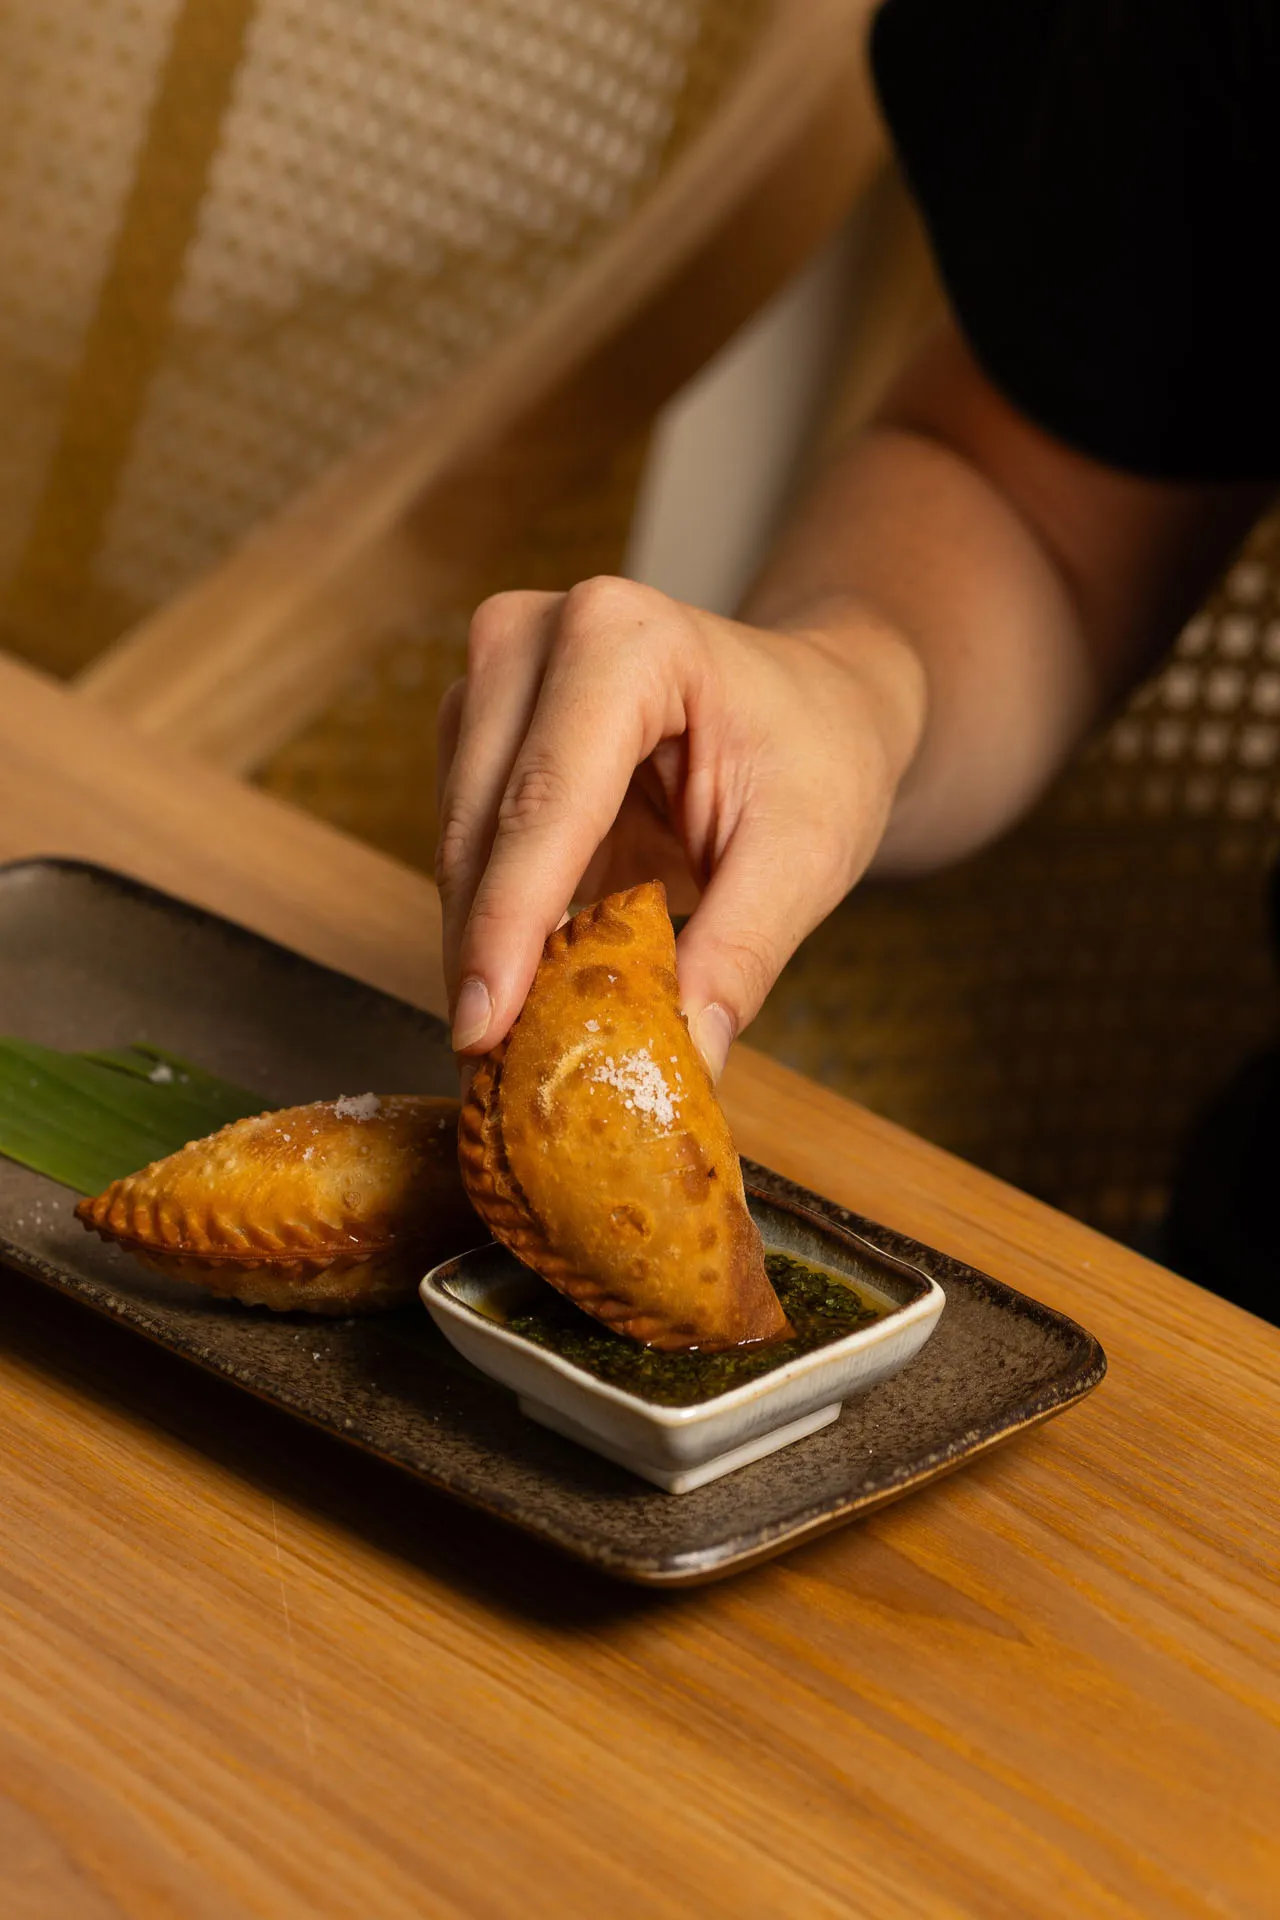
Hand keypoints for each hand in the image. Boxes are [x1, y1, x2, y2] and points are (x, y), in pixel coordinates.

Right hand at [435, 576, 921, 1075]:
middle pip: (482, 823)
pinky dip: (490, 924)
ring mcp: (497, 676)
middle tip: (495, 1068)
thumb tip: (684, 1057)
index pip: (546, 803)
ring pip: (457, 840)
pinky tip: (520, 991)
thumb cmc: (819, 756)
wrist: (818, 703)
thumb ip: (742, 952)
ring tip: (511, 1046)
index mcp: (624, 638)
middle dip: (483, 951)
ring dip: (479, 944)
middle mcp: (536, 636)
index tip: (484, 1027)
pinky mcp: (480, 729)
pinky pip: (467, 846)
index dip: (509, 925)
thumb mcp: (806, 855)